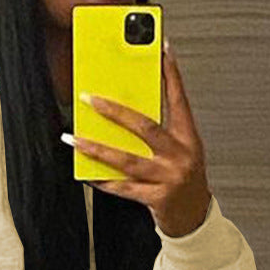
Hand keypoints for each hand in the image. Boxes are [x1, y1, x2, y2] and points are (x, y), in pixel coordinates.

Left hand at [69, 41, 212, 236]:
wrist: (195, 221)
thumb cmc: (184, 182)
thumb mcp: (181, 151)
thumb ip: (161, 133)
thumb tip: (127, 112)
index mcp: (189, 139)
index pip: (179, 100)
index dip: (172, 74)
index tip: (162, 48)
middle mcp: (180, 156)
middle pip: (145, 127)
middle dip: (115, 111)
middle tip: (90, 98)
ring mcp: (168, 178)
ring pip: (126, 159)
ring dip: (96, 148)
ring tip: (74, 139)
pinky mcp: (156, 199)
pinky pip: (122, 188)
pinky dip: (102, 180)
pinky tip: (86, 172)